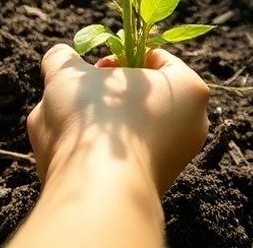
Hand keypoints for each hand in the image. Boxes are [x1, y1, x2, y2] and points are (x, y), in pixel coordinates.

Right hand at [27, 44, 209, 193]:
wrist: (98, 195)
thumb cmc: (95, 123)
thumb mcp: (68, 75)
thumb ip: (62, 59)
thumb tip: (60, 58)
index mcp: (188, 88)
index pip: (152, 58)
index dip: (117, 58)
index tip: (93, 70)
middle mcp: (193, 125)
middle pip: (140, 96)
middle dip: (106, 95)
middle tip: (80, 97)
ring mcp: (176, 159)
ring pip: (129, 129)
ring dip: (98, 126)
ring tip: (70, 128)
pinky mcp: (154, 186)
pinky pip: (125, 158)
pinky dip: (102, 154)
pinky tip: (77, 156)